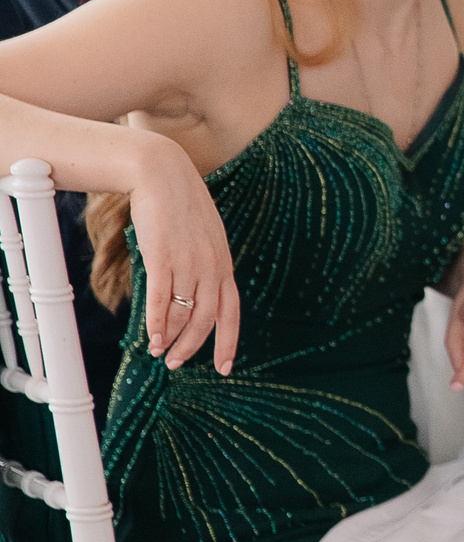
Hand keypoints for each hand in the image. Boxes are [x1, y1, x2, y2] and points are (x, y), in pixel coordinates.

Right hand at [122, 133, 238, 372]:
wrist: (161, 174)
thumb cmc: (178, 205)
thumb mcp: (200, 236)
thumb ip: (202, 261)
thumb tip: (192, 286)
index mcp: (223, 262)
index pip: (232, 310)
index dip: (229, 340)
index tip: (224, 367)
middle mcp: (212, 266)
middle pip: (208, 318)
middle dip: (195, 345)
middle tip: (178, 363)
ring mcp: (189, 262)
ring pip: (185, 312)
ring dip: (173, 338)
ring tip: (161, 353)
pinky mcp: (163, 256)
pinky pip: (163, 298)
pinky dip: (159, 323)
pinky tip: (153, 340)